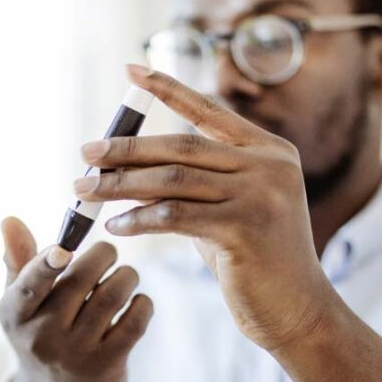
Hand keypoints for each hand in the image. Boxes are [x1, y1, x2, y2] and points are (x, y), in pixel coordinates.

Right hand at [0, 216, 153, 381]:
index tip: (62, 249)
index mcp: (15, 313)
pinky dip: (142, 303)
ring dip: (127, 276)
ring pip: (113, 295)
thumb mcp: (20, 302)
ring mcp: (75, 353)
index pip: (28, 286)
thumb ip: (18, 260)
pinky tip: (136, 302)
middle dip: (103, 255)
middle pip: (82, 279)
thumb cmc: (40, 331)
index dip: (45, 265)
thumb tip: (9, 220)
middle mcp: (42, 335)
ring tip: (125, 276)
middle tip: (108, 253)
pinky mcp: (106, 365)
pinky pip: (135, 322)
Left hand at [72, 64, 338, 352]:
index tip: (131, 71)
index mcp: (270, 151)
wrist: (296, 310)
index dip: (168, 89)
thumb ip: (198, 183)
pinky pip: (175, 216)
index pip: (210, 111)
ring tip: (85, 189)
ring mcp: (261, 194)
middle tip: (86, 153)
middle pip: (182, 145)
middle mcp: (269, 164)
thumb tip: (134, 163)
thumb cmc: (256, 262)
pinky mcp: (245, 227)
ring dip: (122, 184)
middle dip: (127, 148)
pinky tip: (115, 226)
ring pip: (173, 179)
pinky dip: (138, 219)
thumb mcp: (231, 210)